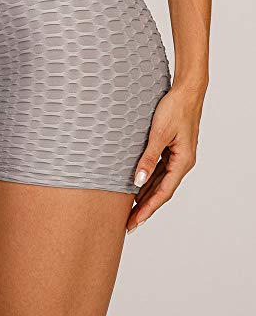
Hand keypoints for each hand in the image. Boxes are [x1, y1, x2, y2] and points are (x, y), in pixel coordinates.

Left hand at [126, 83, 205, 233]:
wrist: (186, 92)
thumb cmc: (175, 109)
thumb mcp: (159, 134)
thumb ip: (148, 158)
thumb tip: (138, 181)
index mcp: (183, 162)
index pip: (163, 193)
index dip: (148, 209)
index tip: (134, 222)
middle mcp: (182, 162)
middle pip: (161, 191)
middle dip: (144, 207)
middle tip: (128, 223)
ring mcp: (177, 156)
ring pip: (159, 182)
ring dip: (146, 196)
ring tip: (130, 210)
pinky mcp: (171, 149)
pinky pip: (159, 170)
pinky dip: (148, 180)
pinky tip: (137, 186)